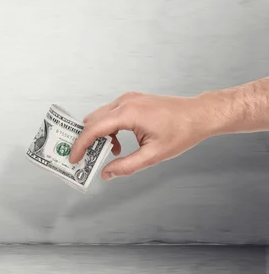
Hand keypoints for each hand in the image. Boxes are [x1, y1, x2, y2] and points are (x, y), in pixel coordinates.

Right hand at [68, 91, 210, 180]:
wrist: (199, 114)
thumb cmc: (182, 131)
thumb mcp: (153, 155)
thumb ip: (127, 166)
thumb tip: (106, 174)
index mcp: (128, 113)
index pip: (94, 129)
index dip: (80, 145)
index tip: (73, 158)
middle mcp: (125, 102)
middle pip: (92, 121)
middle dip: (85, 140)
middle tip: (82, 158)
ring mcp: (128, 99)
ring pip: (99, 117)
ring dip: (97, 135)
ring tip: (106, 153)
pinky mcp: (131, 100)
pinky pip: (109, 114)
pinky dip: (107, 129)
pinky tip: (116, 143)